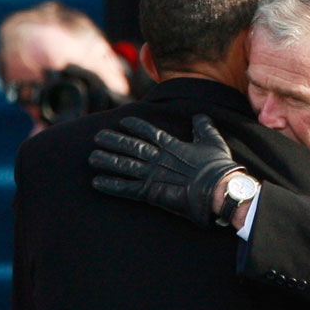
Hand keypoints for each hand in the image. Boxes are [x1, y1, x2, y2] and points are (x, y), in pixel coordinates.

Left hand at [88, 114, 243, 226]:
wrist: (218, 189)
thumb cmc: (218, 167)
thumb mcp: (212, 141)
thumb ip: (203, 127)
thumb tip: (200, 116)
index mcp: (172, 145)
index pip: (148, 132)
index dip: (135, 126)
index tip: (123, 121)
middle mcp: (158, 158)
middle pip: (130, 146)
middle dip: (113, 141)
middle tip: (97, 136)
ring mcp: (153, 175)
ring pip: (124, 165)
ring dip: (107, 161)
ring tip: (92, 157)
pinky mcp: (151, 193)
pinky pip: (127, 188)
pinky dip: (111, 185)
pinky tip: (97, 182)